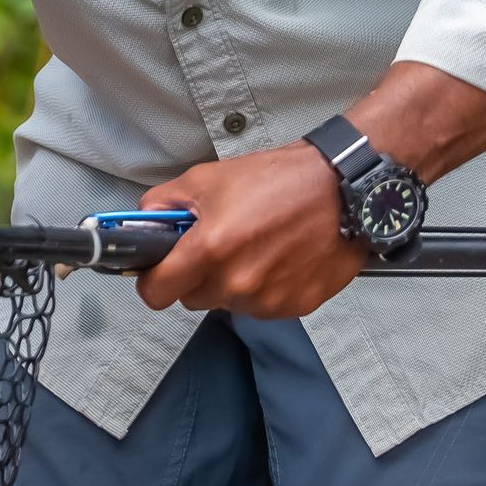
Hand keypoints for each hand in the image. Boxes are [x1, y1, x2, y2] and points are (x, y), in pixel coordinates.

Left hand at [133, 141, 365, 318]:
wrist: (342, 190)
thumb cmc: (279, 179)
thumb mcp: (207, 178)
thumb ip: (164, 202)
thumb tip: (143, 222)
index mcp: (210, 249)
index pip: (156, 293)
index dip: (152, 280)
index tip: (159, 270)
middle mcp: (237, 282)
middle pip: (191, 298)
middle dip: (196, 276)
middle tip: (216, 245)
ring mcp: (267, 299)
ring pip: (227, 303)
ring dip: (231, 283)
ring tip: (253, 246)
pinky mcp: (295, 307)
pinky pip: (260, 307)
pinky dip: (263, 289)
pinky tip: (277, 258)